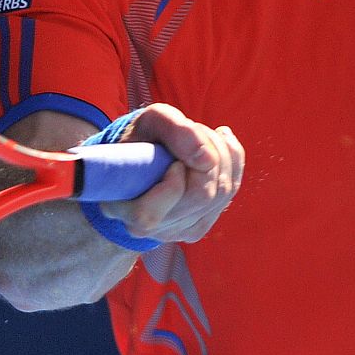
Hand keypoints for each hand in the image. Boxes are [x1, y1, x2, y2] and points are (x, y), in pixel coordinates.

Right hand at [100, 102, 244, 243]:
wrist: (143, 157)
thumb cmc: (143, 139)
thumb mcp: (149, 122)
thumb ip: (174, 131)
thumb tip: (207, 158)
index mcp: (123, 208)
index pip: (153, 211)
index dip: (174, 177)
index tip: (174, 156)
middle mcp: (150, 228)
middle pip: (201, 196)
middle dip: (207, 154)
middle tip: (195, 132)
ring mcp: (177, 232)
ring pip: (221, 193)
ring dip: (221, 154)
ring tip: (202, 137)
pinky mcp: (198, 227)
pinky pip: (229, 193)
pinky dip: (231, 163)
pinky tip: (215, 149)